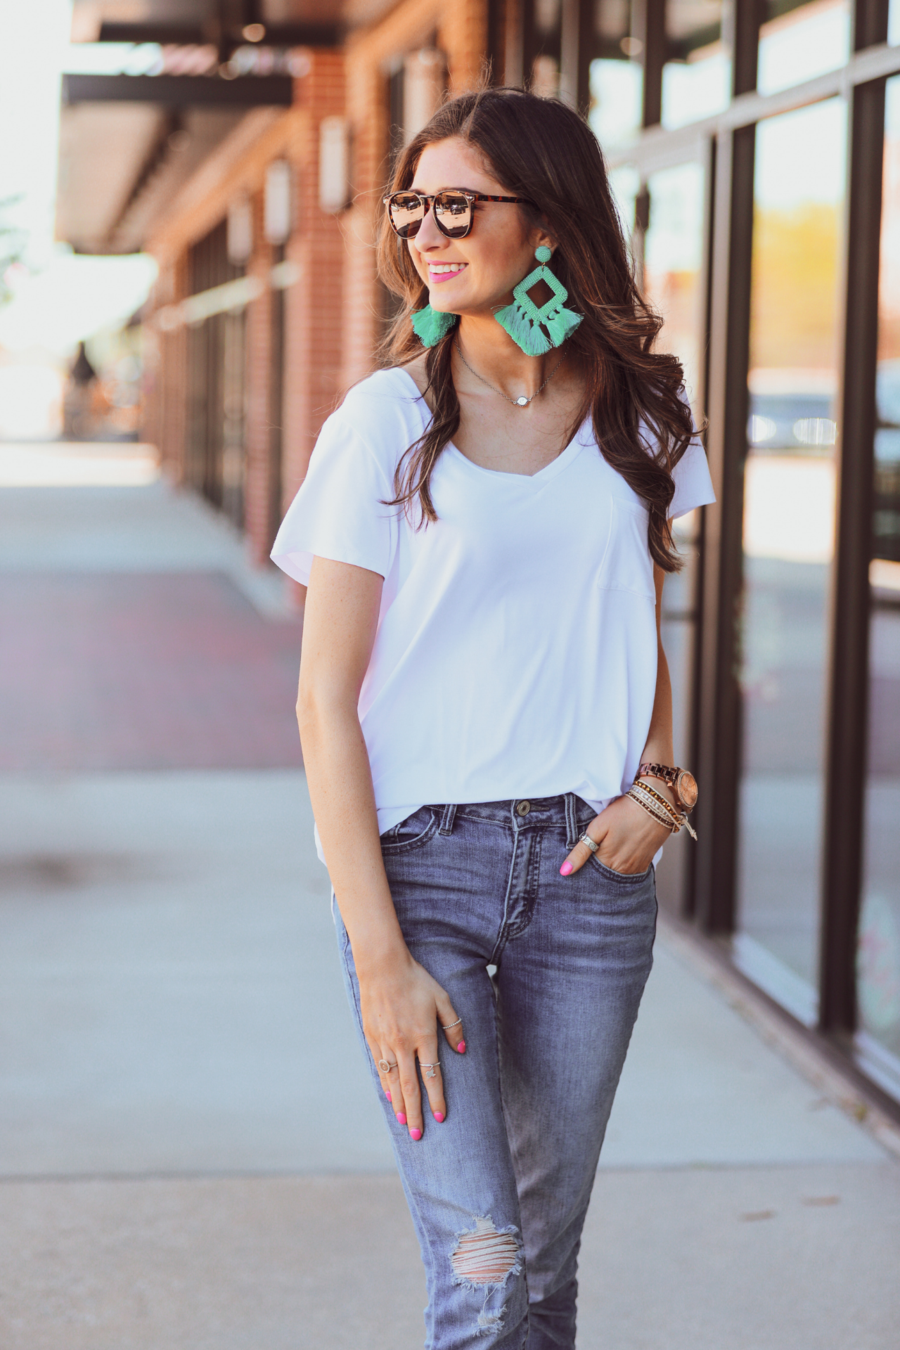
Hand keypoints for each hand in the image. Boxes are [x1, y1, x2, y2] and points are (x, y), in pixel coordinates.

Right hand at [358, 948, 465, 1140]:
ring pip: (393, 1081)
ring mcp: (385, 1042)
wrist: (382, 967)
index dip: (437, 1098)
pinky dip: (385, 1085)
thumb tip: (461, 1049)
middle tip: (418, 1135)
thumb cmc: (416, 980)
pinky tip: (389, 1096)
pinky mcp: (372, 1037)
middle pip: (411, 1086)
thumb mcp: (442, 998)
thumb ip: (453, 1024)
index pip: (432, 1075)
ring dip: (399, 1104)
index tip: (441, 1118)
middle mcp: (403, 1044)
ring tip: (404, 1123)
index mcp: (424, 1035)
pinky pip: (380, 1067)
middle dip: (416, 1113)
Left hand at [560, 792, 671, 876]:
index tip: (582, 857)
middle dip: (596, 868)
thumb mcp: (597, 828)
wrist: (656, 805)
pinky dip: (622, 866)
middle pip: (602, 875)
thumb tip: (564, 872)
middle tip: (596, 851)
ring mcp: (634, 868)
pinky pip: (629, 871)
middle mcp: (621, 870)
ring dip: (609, 867)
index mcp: (606, 861)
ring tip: (609, 849)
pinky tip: (620, 852)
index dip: (583, 866)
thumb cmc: (624, 812)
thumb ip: (581, 852)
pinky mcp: (644, 864)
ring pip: (615, 874)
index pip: (588, 873)